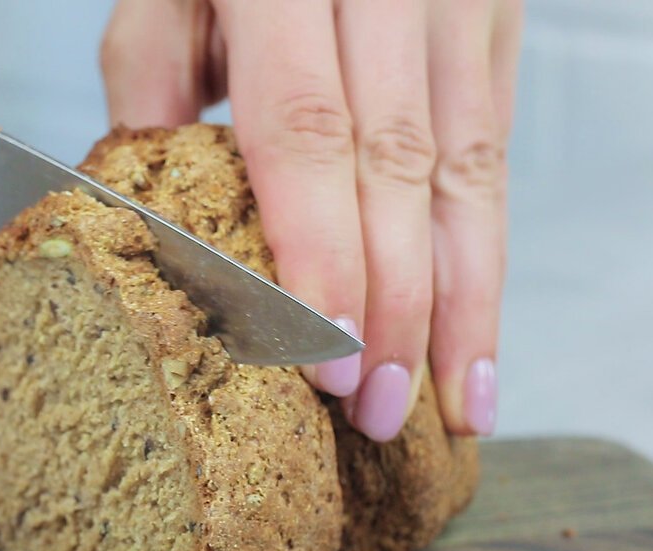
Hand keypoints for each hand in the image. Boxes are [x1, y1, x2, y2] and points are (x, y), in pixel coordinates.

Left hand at [101, 0, 520, 440]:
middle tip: (379, 409)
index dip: (323, 254)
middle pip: (400, 162)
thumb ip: (155, 92)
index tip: (327, 358)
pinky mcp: (495, 17)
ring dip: (465, 298)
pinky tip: (480, 323)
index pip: (308, 130)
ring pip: (471, 164)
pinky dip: (490, 245)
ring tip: (454, 400)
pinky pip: (496, 144)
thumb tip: (164, 223)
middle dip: (396, 303)